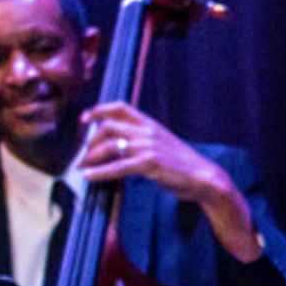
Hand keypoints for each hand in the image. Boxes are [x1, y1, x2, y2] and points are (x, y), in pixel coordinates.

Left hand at [79, 101, 260, 260]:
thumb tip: (117, 147)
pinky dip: (99, 172)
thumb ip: (141, 142)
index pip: (120, 107)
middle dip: (90, 141)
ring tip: (81, 168)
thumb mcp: (160, 145)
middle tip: (82, 156)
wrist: (204, 177)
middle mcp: (148, 132)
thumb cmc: (180, 165)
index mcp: (150, 124)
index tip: (84, 118)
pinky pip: (117, 166)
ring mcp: (148, 147)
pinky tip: (89, 177)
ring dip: (90, 157)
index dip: (99, 109)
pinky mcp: (149, 164)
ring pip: (110, 145)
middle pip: (109, 126)